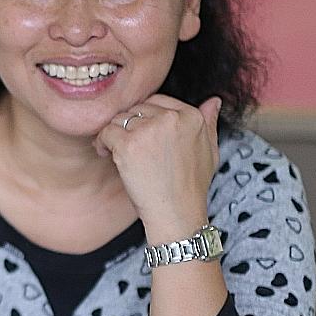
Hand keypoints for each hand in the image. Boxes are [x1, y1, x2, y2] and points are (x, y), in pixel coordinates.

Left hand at [94, 94, 220, 241]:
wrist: (177, 213)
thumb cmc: (191, 187)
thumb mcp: (210, 151)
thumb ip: (209, 123)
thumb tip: (213, 101)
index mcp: (191, 116)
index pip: (158, 101)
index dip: (145, 119)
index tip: (142, 136)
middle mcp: (171, 118)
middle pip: (137, 108)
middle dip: (129, 126)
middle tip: (126, 146)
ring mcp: (148, 130)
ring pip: (119, 118)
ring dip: (114, 133)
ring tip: (115, 151)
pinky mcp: (129, 144)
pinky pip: (106, 132)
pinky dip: (102, 143)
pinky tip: (106, 154)